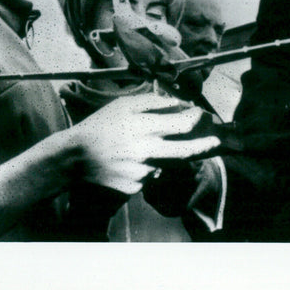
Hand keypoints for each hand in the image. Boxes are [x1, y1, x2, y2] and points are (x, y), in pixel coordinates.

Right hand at [71, 93, 220, 194]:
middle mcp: (146, 151)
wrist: (74, 158)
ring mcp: (141, 173)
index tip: (199, 113)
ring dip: (159, 156)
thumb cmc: (99, 126)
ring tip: (133, 149)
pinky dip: (143, 169)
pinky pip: (147, 177)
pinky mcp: (134, 188)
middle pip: (185, 151)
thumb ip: (151, 101)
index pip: (181, 124)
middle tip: (215, 141)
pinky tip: (126, 162)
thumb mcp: (122, 105)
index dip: (194, 118)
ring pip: (162, 164)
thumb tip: (177, 102)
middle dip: (204, 145)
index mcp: (144, 127)